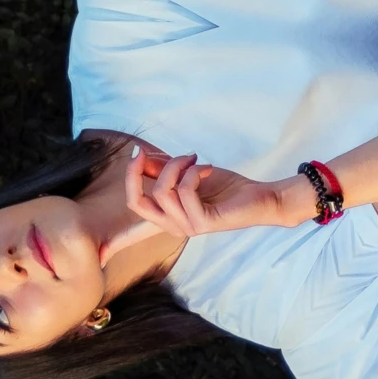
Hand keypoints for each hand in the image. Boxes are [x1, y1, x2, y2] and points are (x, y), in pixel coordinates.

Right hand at [121, 148, 278, 236]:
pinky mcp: (202, 222)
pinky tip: (207, 169)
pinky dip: (193, 172)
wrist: (260, 197)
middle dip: (133, 172)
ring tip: (194, 159)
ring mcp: (187, 227)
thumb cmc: (226, 187)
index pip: (133, 218)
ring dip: (176, 165)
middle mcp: (173, 226)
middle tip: (142, 151)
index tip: (117, 196)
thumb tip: (140, 157)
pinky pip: (184, 191)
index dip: (122, 205)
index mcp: (167, 217)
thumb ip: (163, 169)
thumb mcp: (188, 173)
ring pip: (162, 190)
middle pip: (136, 202)